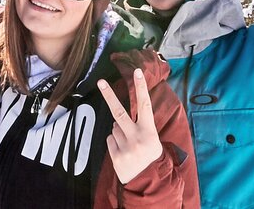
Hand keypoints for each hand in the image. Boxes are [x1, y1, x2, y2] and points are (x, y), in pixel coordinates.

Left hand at [97, 69, 164, 184]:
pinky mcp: (116, 157)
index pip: (145, 105)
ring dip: (119, 131)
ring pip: (114, 127)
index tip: (137, 72)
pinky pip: (109, 139)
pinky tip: (123, 151)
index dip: (141, 88)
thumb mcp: (152, 139)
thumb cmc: (150, 155)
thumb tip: (118, 117)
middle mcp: (138, 138)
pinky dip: (114, 142)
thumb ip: (139, 126)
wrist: (148, 181)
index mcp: (150, 131)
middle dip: (109, 95)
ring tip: (129, 144)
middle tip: (101, 81)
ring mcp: (126, 148)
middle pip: (119, 112)